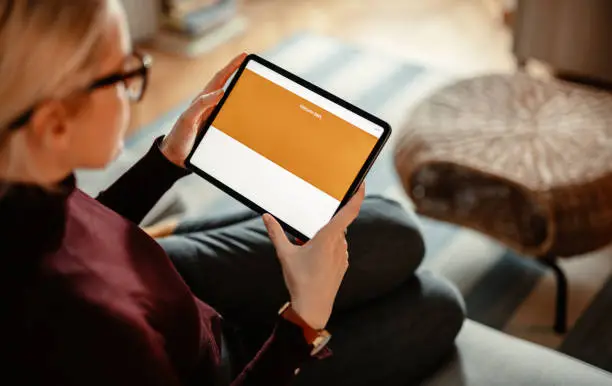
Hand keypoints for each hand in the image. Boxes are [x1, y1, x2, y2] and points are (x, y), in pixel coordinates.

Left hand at [160, 53, 247, 166]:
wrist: (175, 157)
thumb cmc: (179, 136)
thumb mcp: (189, 118)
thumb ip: (202, 104)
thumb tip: (221, 91)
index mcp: (203, 100)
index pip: (220, 78)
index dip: (232, 66)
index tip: (243, 55)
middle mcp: (210, 106)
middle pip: (227, 85)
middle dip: (239, 73)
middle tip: (250, 64)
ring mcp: (214, 117)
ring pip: (231, 100)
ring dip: (242, 92)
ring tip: (253, 85)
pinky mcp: (217, 129)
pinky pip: (232, 116)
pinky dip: (242, 111)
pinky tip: (249, 114)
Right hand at [263, 184, 365, 329]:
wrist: (313, 308)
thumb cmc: (300, 281)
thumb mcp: (284, 254)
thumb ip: (276, 233)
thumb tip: (266, 217)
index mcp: (328, 237)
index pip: (349, 211)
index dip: (358, 196)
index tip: (362, 184)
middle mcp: (340, 244)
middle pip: (338, 224)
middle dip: (326, 222)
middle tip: (311, 227)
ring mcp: (343, 256)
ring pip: (337, 237)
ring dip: (326, 236)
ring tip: (308, 247)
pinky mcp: (343, 265)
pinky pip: (337, 249)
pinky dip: (328, 248)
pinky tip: (314, 259)